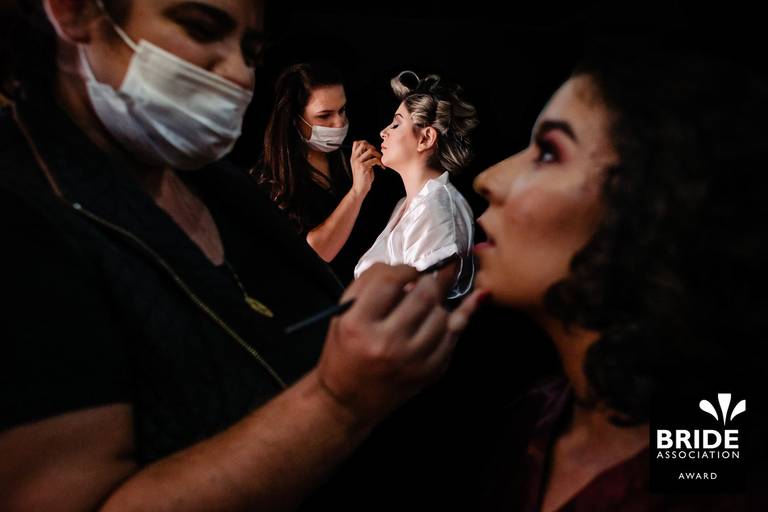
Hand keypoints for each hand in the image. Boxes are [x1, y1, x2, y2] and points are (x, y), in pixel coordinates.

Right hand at [315, 263, 486, 424]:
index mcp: (358, 325)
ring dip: (437, 303)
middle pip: (423, 294)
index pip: (390, 281)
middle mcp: (385, 343)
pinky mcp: (430, 373)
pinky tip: (462, 307)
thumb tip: (406, 270)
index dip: (403, 269)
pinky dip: (456, 320)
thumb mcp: (344, 313)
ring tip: (425, 305)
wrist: (349, 401)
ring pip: (442, 314)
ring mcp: (411, 361)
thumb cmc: (344, 351)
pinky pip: (454, 336)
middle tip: (423, 282)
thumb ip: (370, 284)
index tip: (406, 272)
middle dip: (426, 281)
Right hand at [349, 140, 381, 197]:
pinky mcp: (363, 167)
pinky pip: (374, 160)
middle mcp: (354, 158)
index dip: (365, 143)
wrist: (359, 188)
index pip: (356, 143)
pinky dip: (380, 162)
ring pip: (370, 151)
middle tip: (376, 154)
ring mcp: (358, 162)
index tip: (371, 149)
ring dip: (378, 155)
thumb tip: (372, 150)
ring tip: (380, 161)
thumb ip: (364, 157)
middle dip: (372, 147)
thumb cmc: (363, 178)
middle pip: (363, 144)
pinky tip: (381, 166)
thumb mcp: (362, 165)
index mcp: (353, 157)